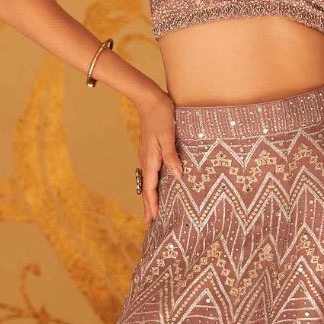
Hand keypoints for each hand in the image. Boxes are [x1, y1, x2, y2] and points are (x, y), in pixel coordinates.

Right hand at [135, 87, 183, 222]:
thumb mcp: (168, 135)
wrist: (149, 100)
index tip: (153, 219)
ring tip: (152, 209)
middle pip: (146, 188)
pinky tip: (157, 186)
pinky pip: (151, 173)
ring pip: (148, 182)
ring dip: (150, 197)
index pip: (150, 188)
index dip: (152, 204)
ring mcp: (147, 156)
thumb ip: (171, 156)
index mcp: (150, 160)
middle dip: (148, 205)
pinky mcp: (151, 151)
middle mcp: (146, 160)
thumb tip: (177, 176)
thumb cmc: (161, 116)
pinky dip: (152, 185)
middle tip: (150, 223)